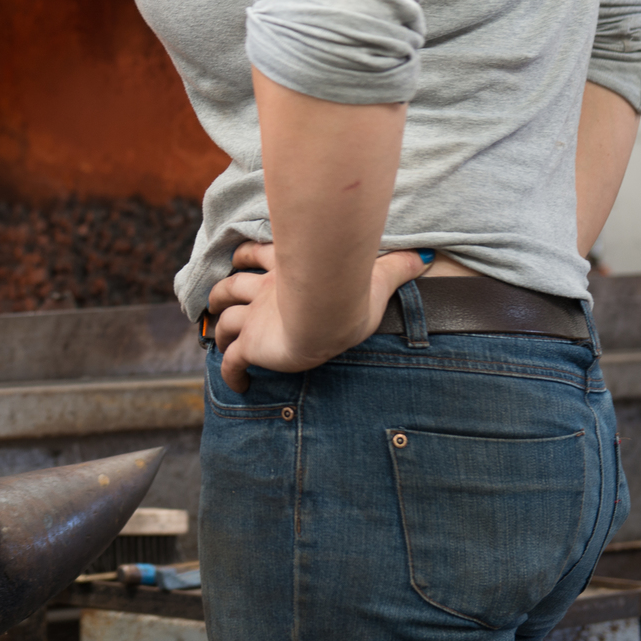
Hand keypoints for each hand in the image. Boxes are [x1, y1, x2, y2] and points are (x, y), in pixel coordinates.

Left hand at [207, 241, 428, 393]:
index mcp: (285, 271)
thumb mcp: (379, 276)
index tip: (241, 260)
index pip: (256, 256)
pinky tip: (236, 383)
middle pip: (230, 287)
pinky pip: (233, 362)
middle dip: (221, 293)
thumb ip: (398, 266)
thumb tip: (424, 257)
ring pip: (224, 321)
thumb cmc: (351, 290)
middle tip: (216, 301)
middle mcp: (264, 293)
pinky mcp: (252, 345)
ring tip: (219, 340)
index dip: (245, 256)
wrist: (327, 310)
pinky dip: (230, 373)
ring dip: (219, 329)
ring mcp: (255, 319)